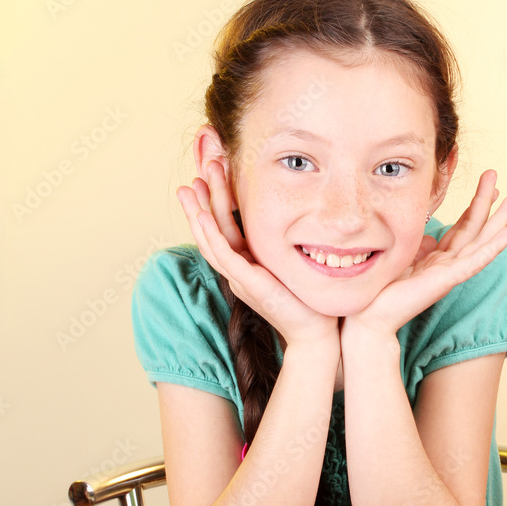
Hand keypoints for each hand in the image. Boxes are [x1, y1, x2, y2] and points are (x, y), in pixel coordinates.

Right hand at [176, 166, 338, 346]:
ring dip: (199, 212)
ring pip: (211, 241)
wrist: (316, 332)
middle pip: (211, 232)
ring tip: (190, 186)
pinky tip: (202, 216)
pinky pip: (225, 257)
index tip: (208, 177)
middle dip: (200, 202)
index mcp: (246, 264)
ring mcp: (240, 278)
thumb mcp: (289, 265)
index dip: (214, 203)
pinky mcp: (249, 284)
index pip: (223, 229)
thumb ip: (281, 246)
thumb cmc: (307, 300)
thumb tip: (291, 223)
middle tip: (192, 174)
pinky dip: (212, 236)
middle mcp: (238, 270)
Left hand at [342, 169, 506, 337]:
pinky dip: (494, 246)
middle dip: (487, 203)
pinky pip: (475, 261)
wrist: (371, 316)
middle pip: (474, 229)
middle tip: (499, 177)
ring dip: (499, 220)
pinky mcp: (447, 281)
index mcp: (438, 259)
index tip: (488, 185)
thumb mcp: (403, 258)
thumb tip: (430, 237)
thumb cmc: (383, 291)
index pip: (462, 228)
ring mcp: (450, 273)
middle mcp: (448, 265)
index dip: (475, 205)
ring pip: (480, 242)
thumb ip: (419, 247)